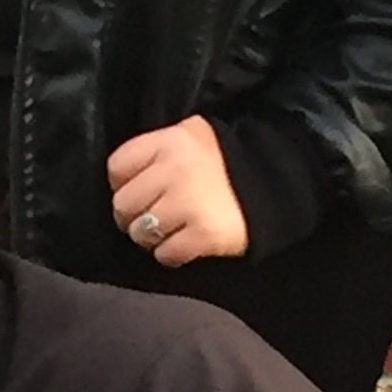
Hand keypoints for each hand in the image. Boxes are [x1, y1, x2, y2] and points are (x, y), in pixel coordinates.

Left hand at [107, 116, 249, 265]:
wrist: (274, 184)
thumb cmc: (225, 162)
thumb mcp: (191, 137)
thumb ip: (156, 152)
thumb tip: (121, 180)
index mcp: (170, 141)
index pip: (117, 167)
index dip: (123, 184)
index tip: (140, 191)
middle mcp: (175, 169)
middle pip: (123, 204)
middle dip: (133, 216)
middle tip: (152, 217)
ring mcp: (189, 203)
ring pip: (141, 232)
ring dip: (151, 238)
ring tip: (171, 230)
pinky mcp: (204, 234)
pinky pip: (165, 254)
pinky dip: (171, 254)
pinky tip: (185, 243)